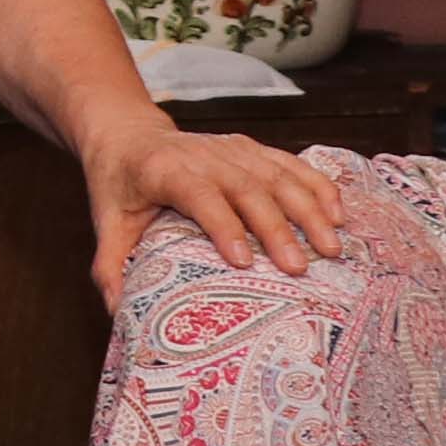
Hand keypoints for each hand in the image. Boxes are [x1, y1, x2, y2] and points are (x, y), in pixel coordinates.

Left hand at [84, 111, 346, 294]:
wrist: (128, 135)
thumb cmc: (119, 183)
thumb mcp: (106, 221)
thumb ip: (109, 264)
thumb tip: (116, 310)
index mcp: (164, 171)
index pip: (199, 196)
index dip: (222, 226)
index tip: (243, 262)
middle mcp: (204, 156)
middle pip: (247, 188)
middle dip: (276, 228)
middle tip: (299, 268)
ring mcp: (232, 149)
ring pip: (277, 176)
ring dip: (309, 210)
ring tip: (331, 247)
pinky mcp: (251, 148)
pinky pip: (291, 164)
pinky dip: (318, 186)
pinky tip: (339, 213)